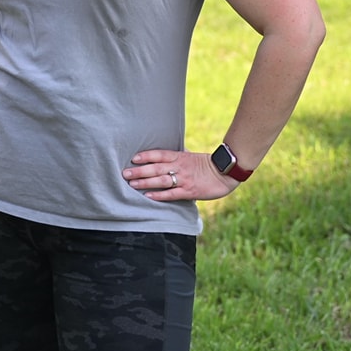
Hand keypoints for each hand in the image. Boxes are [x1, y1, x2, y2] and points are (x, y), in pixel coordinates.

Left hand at [122, 149, 238, 202]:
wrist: (225, 172)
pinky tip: (148, 196)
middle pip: (156, 168)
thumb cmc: (207, 164)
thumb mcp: (191, 156)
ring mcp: (184, 179)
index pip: (159, 154)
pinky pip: (171, 194)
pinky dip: (159, 195)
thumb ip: (178, 157)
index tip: (133, 158)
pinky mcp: (189, 191)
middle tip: (125, 173)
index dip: (146, 156)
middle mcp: (180, 167)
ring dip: (145, 182)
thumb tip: (165, 157)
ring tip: (132, 184)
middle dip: (139, 170)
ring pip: (161, 180)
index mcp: (180, 157)